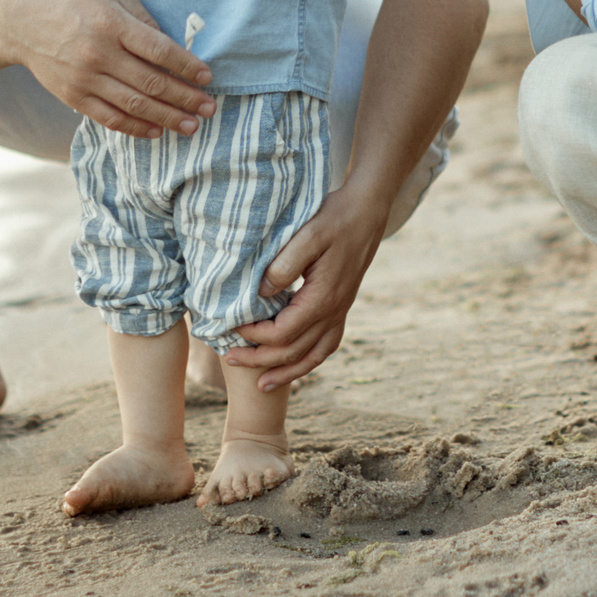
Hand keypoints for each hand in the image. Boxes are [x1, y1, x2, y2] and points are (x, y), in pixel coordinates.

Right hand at [8, 0, 215, 137]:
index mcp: (112, 24)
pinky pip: (109, 118)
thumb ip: (142, 18)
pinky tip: (156, 131)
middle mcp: (98, 53)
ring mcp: (84, 78)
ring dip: (167, 118)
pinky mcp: (73, 96)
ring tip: (192, 126)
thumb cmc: (75, 2)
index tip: (207, 77)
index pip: (159, 50)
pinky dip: (135, 128)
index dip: (187, 66)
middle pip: (151, 82)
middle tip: (210, 109)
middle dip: (185, 98)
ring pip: (133, 105)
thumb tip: (173, 47)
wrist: (21, 22)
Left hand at [221, 187, 388, 391]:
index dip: (253, 335)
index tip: (231, 327)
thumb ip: (283, 266)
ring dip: (287, 372)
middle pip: (294, 351)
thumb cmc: (334, 219)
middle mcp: (334, 312)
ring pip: (313, 356)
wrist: (367, 211)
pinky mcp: (343, 306)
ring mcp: (341, 311)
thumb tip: (260, 295)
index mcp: (322, 298)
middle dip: (260, 360)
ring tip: (263, 385)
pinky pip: (327, 345)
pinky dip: (310, 360)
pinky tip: (297, 364)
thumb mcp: (307, 235)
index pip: (282, 333)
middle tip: (230, 359)